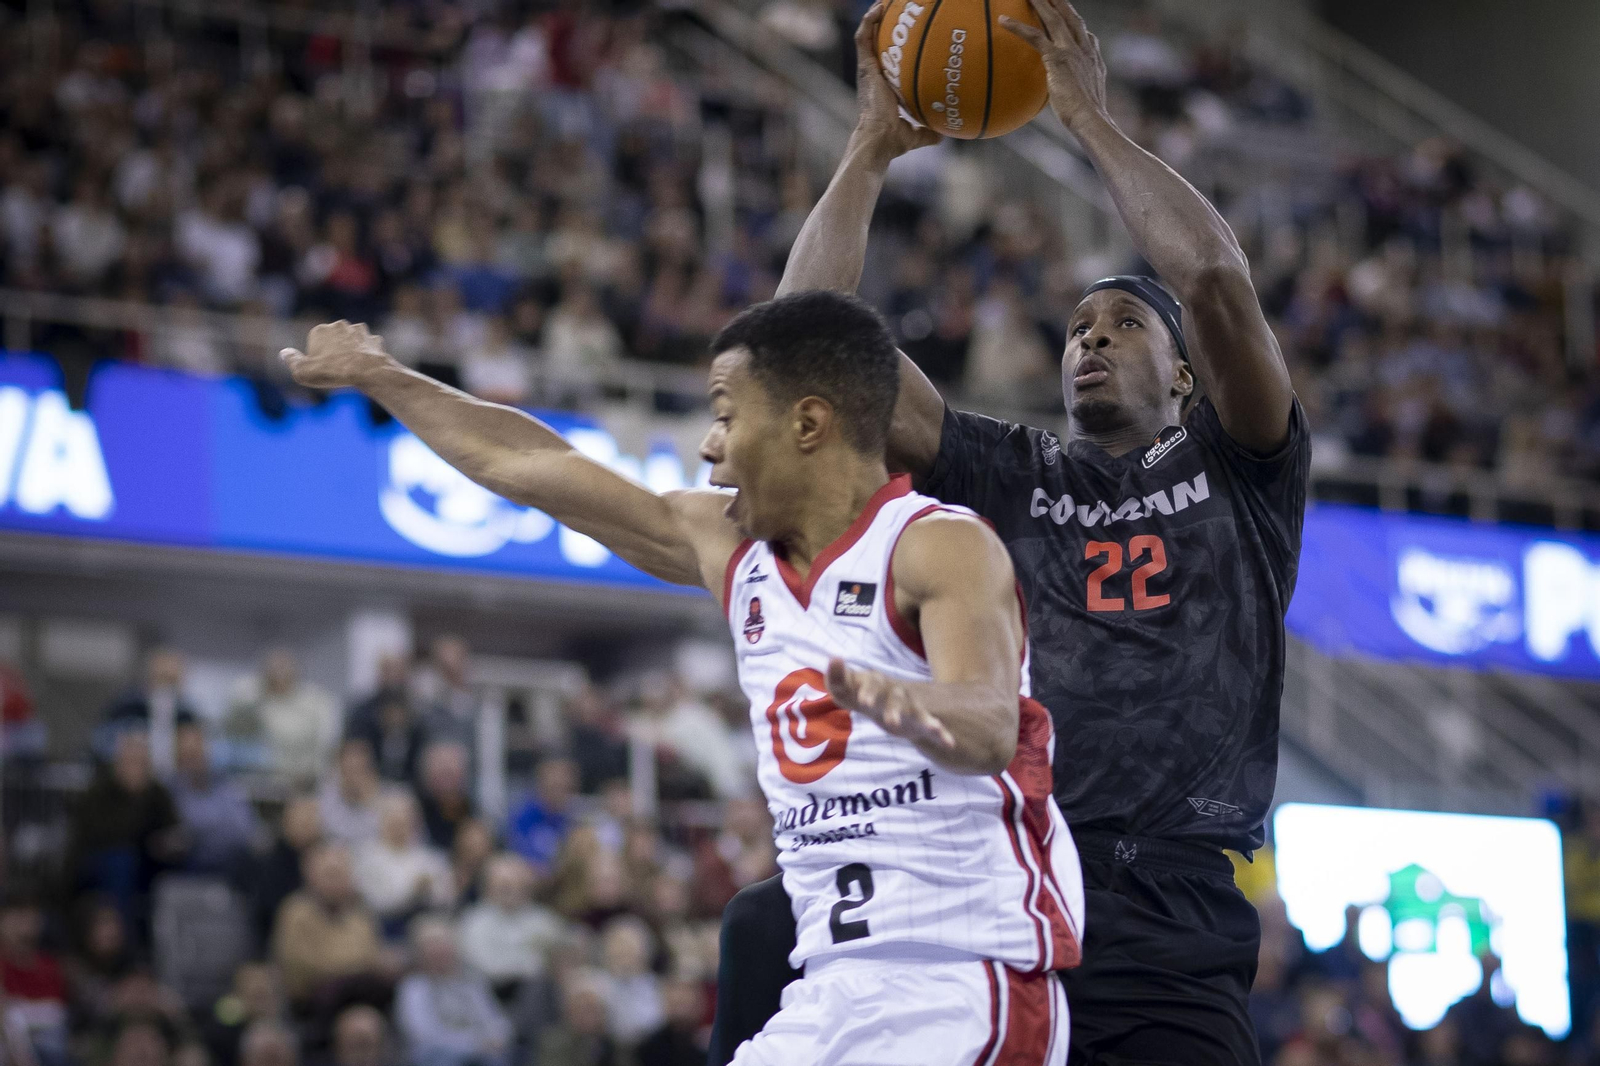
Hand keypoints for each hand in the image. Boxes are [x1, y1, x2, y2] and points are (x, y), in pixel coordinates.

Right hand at [280, 319, 393, 390]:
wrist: (368, 372)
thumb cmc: (333, 372)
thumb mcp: (303, 372)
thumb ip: (291, 361)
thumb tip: (284, 353)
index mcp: (320, 330)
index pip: (315, 344)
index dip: (317, 359)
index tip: (322, 370)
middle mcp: (340, 325)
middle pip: (333, 341)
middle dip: (334, 353)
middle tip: (337, 370)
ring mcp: (359, 331)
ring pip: (351, 342)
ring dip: (351, 352)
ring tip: (352, 368)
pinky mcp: (374, 339)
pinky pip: (368, 347)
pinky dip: (367, 355)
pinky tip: (366, 365)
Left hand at [826, 658, 954, 750]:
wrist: (889, 699)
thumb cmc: (862, 693)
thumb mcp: (846, 689)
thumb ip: (836, 678)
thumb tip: (834, 657)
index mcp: (877, 684)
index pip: (872, 684)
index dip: (869, 692)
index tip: (862, 702)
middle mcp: (895, 693)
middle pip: (896, 699)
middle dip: (894, 710)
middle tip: (890, 722)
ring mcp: (910, 707)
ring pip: (917, 712)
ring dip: (925, 719)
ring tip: (934, 727)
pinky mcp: (920, 721)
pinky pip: (932, 727)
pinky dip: (942, 734)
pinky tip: (949, 743)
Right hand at [852, 2, 940, 159]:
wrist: (879, 139)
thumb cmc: (894, 141)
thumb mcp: (916, 134)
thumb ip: (928, 132)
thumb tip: (945, 135)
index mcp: (882, 88)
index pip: (886, 63)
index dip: (892, 49)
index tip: (903, 38)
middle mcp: (873, 76)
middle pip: (875, 43)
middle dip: (883, 26)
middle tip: (896, 11)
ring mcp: (866, 70)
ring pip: (866, 35)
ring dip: (873, 17)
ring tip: (884, 1)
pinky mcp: (864, 67)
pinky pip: (863, 37)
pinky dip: (869, 21)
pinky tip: (879, 7)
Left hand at [999, 0, 1109, 133]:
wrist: (1090, 118)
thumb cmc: (1088, 119)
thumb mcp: (1086, 102)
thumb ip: (1078, 93)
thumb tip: (1071, 101)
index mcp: (1093, 60)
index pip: (1085, 36)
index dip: (1076, 25)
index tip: (1071, 18)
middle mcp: (1085, 50)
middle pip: (1071, 19)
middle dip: (1061, 4)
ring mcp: (1071, 51)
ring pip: (1054, 19)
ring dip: (1041, 3)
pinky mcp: (1057, 57)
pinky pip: (1034, 36)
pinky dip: (1017, 27)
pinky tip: (1003, 20)